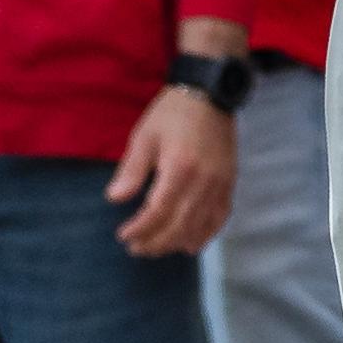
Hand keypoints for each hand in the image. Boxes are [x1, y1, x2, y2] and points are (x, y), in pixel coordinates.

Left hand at [105, 87, 237, 256]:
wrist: (209, 93)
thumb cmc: (172, 113)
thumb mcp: (145, 136)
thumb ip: (131, 170)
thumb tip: (114, 198)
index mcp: (180, 168)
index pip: (159, 211)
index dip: (141, 229)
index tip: (123, 236)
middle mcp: (203, 181)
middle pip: (179, 226)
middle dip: (155, 242)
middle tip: (135, 249)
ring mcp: (220, 184)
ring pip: (199, 226)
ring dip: (176, 243)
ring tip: (156, 248)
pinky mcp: (229, 183)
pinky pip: (220, 218)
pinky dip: (205, 235)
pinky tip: (190, 244)